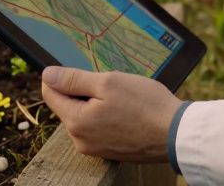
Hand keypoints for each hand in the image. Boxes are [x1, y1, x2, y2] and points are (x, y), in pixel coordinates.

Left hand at [41, 66, 180, 162]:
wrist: (176, 133)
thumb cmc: (145, 105)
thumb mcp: (108, 82)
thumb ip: (74, 79)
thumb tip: (47, 75)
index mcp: (76, 122)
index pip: (50, 94)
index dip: (62, 77)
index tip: (82, 71)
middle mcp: (81, 141)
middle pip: (68, 106)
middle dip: (84, 91)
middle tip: (111, 85)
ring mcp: (96, 149)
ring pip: (86, 116)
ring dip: (98, 103)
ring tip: (123, 99)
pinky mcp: (110, 151)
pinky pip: (100, 127)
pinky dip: (109, 116)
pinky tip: (128, 111)